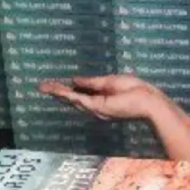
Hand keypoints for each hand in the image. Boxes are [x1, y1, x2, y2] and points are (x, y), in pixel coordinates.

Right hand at [38, 74, 164, 120]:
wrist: (148, 101)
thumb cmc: (135, 90)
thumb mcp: (110, 81)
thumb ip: (92, 82)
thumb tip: (74, 80)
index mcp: (101, 99)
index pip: (81, 94)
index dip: (67, 89)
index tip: (54, 84)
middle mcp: (96, 106)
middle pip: (73, 99)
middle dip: (57, 92)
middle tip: (41, 86)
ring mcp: (97, 108)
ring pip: (73, 100)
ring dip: (58, 93)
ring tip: (44, 87)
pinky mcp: (98, 107)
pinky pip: (79, 100)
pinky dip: (67, 95)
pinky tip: (57, 90)